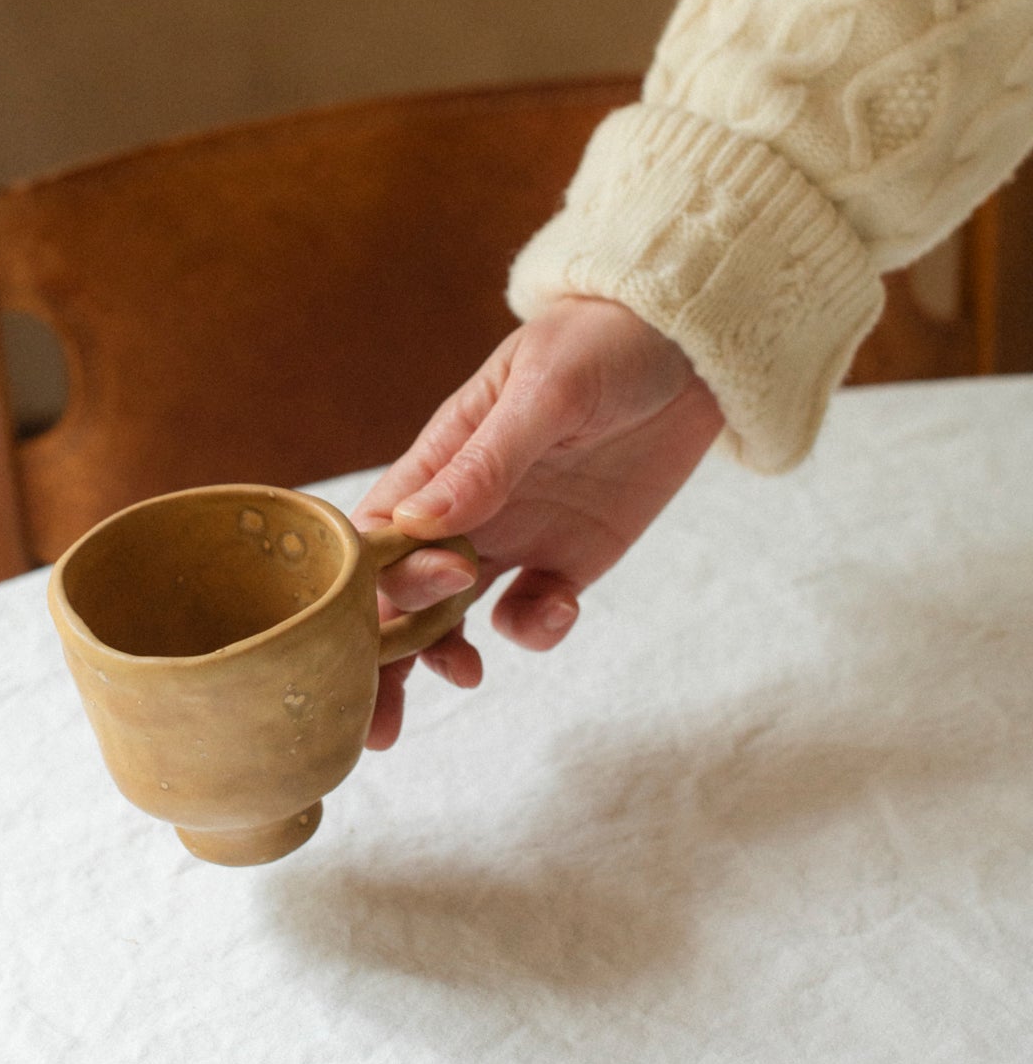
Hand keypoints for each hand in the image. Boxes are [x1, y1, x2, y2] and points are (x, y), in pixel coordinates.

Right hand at [353, 296, 724, 748]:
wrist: (691, 344)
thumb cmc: (601, 343)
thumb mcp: (546, 391)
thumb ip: (488, 460)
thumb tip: (419, 525)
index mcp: (438, 461)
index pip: (376, 536)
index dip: (371, 583)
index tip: (409, 604)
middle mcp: (465, 509)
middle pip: (399, 593)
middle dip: (383, 657)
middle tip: (381, 721)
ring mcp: (516, 537)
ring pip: (452, 617)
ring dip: (441, 658)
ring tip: (466, 678)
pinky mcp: (570, 561)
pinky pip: (530, 614)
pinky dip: (533, 629)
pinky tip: (559, 611)